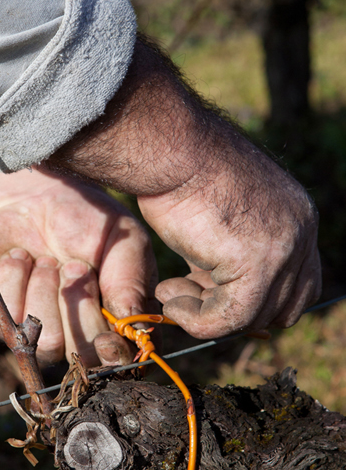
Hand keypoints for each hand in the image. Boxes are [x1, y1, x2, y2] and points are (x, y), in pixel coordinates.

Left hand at [0, 160, 154, 365]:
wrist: (28, 191)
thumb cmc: (84, 217)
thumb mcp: (122, 241)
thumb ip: (130, 283)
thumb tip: (135, 329)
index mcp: (115, 320)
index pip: (120, 362)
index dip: (114, 356)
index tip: (107, 338)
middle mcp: (76, 333)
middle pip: (82, 357)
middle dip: (79, 307)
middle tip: (74, 266)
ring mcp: (35, 329)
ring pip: (46, 341)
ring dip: (46, 291)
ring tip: (46, 260)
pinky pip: (4, 319)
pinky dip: (15, 280)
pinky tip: (20, 258)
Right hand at [137, 139, 318, 335]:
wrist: (170, 150)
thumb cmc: (178, 170)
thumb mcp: (217, 214)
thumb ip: (229, 248)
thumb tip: (213, 286)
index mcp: (297, 217)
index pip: (299, 283)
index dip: (256, 299)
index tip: (206, 290)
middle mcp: (300, 234)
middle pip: (284, 306)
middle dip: (234, 311)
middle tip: (185, 292)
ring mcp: (283, 250)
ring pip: (254, 316)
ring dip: (207, 315)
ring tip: (169, 293)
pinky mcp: (256, 265)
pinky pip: (230, 317)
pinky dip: (197, 320)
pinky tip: (169, 298)